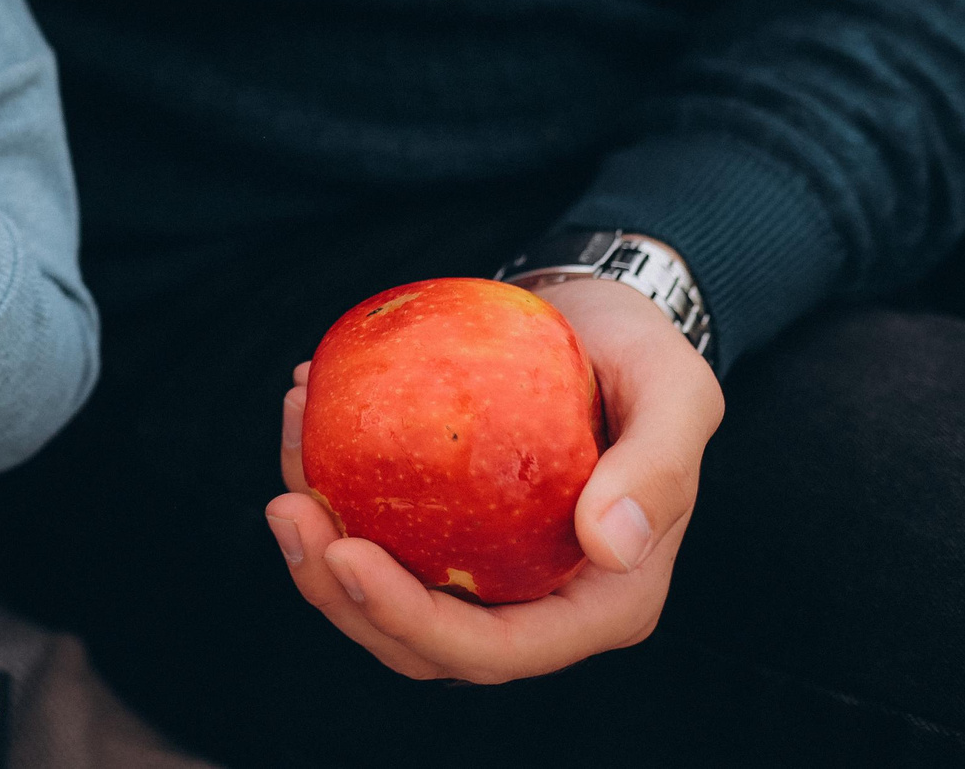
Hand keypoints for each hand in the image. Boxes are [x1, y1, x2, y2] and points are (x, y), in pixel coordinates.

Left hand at [264, 275, 724, 682]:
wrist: (605, 317)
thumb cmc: (650, 355)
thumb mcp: (678, 393)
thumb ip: (658, 468)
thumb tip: (608, 546)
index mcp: (600, 602)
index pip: (497, 648)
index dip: (414, 622)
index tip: (348, 554)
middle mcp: (537, 600)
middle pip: (421, 641)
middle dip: (340, 595)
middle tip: (287, 510)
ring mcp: (484, 567)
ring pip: (384, 592)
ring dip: (317, 551)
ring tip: (286, 465)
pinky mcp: (444, 522)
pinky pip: (376, 524)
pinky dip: (328, 482)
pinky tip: (301, 413)